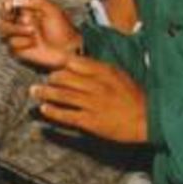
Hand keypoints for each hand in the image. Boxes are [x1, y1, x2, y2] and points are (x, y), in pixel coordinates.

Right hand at [0, 0, 82, 68]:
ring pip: (4, 30)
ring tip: (33, 31)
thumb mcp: (53, 10)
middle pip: (2, 16)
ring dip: (18, 29)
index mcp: (26, 10)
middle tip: (25, 19)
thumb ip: (38, 0)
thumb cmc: (62, 29)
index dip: (6, 3)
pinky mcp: (17, 49)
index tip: (9, 4)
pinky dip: (22, 42)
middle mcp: (19, 22)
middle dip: (9, 17)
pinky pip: (11, 44)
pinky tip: (34, 44)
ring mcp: (18, 36)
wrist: (67, 50)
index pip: (10, 3)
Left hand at [32, 55, 147, 142]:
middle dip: (50, 79)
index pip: (74, 62)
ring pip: (62, 95)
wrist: (148, 119)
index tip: (54, 67)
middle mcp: (96, 85)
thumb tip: (79, 64)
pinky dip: (53, 112)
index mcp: (104, 71)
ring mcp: (92, 103)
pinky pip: (66, 115)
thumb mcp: (119, 75)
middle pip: (64, 77)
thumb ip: (100, 69)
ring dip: (45, 93)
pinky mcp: (91, 121)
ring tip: (34, 92)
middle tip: (43, 81)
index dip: (60, 64)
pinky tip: (44, 109)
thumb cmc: (135, 97)